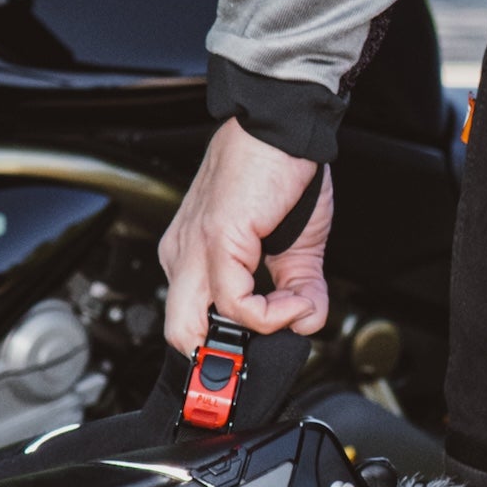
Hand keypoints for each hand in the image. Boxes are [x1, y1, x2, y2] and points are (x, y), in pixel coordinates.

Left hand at [158, 122, 332, 358]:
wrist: (283, 125)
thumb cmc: (280, 172)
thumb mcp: (296, 247)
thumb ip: (300, 291)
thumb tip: (307, 323)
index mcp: (191, 254)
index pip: (188, 320)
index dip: (225, 346)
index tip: (266, 347)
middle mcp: (182, 254)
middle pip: (179, 335)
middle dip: (220, 361)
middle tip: (265, 353)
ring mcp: (194, 248)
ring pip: (192, 329)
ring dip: (254, 335)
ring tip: (293, 311)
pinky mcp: (217, 240)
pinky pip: (235, 304)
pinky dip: (270, 314)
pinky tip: (295, 300)